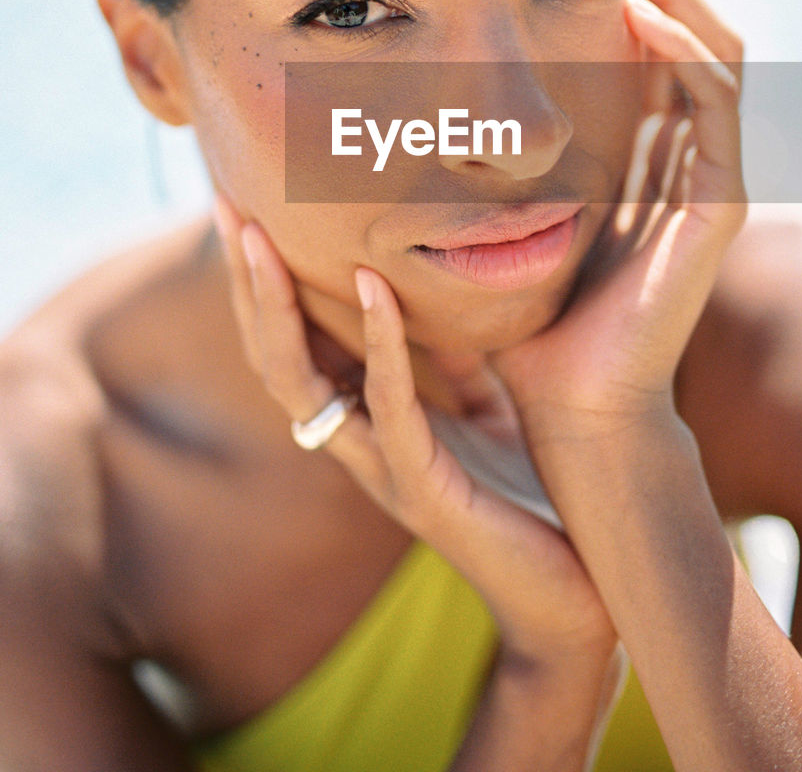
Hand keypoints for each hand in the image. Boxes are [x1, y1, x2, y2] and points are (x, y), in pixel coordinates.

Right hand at [213, 191, 615, 671]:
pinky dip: (378, 341)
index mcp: (365, 422)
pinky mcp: (422, 488)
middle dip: (245, 282)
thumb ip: (454, 358)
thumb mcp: (486, 406)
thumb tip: (441, 289)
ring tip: (262, 237)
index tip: (249, 208)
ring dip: (276, 305)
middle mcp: (356, 444)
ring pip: (299, 382)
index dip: (264, 281)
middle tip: (228, 208)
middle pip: (272, 356)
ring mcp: (381, 469)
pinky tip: (373, 284)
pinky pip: (387, 405)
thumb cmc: (528, 498)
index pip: (293, 344)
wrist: (573, 593)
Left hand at [491, 0, 747, 440]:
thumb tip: (436, 98)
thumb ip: (503, 161)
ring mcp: (709, 182)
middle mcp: (684, 163)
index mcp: (644, 164)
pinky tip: (636, 10)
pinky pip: (715, 102)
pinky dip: (683, 48)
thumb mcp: (514, 214)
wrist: (568, 402)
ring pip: (714, 55)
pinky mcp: (720, 205)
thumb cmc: (528, 317)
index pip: (651, 55)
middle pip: (689, 40)